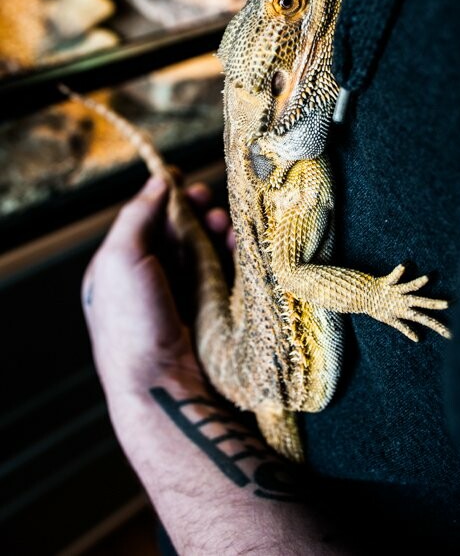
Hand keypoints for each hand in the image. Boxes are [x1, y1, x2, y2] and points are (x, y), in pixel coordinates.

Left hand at [82, 175, 231, 399]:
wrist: (163, 385)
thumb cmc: (132, 323)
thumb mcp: (120, 259)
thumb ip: (137, 214)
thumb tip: (158, 179)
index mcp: (118, 267)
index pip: (143, 220)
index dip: (163, 196)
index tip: (182, 177)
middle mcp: (149, 280)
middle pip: (176, 231)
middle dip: (194, 210)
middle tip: (208, 199)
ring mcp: (180, 296)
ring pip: (203, 248)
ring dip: (215, 229)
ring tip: (225, 224)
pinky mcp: (209, 310)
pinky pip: (223, 272)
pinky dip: (231, 255)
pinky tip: (238, 246)